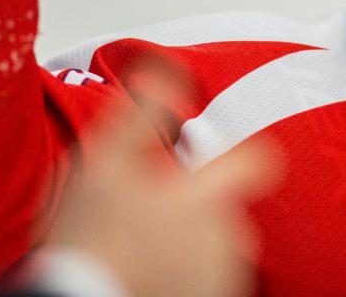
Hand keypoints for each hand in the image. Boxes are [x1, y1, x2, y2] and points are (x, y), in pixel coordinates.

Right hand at [42, 78, 279, 296]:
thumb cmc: (87, 242)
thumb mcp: (104, 166)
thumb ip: (141, 113)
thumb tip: (167, 69)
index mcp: (206, 199)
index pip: (257, 160)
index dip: (245, 152)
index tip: (224, 159)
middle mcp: (225, 237)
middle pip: (226, 204)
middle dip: (196, 204)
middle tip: (148, 216)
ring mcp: (221, 274)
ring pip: (218, 241)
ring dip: (191, 240)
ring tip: (144, 248)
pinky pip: (211, 275)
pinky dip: (189, 270)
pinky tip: (155, 271)